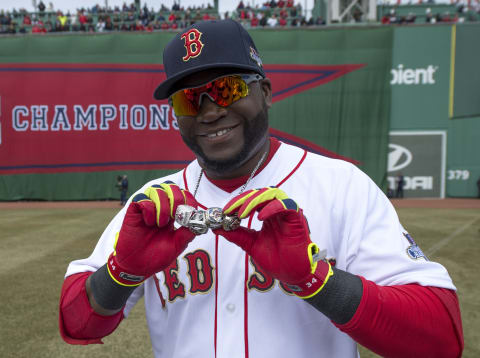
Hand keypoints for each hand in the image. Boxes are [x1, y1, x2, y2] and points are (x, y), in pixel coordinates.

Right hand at [107, 181, 197, 286]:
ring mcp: (147, 207)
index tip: (190, 212)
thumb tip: (200, 222)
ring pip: (157, 190)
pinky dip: (149, 209)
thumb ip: (188, 233)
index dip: (189, 199)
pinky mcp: (134, 211)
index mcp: (173, 214)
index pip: (183, 195)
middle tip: (176, 215)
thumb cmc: (156, 256)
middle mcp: (160, 207)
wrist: (136, 267)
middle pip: (171, 186)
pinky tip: (149, 223)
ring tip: (161, 224)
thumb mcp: (177, 246)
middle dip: (178, 198)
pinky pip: (142, 198)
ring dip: (163, 206)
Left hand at [214, 187, 331, 297]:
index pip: (251, 199)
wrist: (292, 274)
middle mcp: (277, 211)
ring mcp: (287, 213)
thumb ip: (236, 234)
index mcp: (267, 215)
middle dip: (243, 199)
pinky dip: (272, 207)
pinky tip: (260, 216)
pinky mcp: (297, 218)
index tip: (224, 211)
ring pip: (272, 194)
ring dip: (255, 200)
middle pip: (260, 193)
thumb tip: (217, 228)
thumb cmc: (277, 260)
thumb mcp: (251, 244)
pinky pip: (287, 205)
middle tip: (230, 210)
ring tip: (242, 213)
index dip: (237, 202)